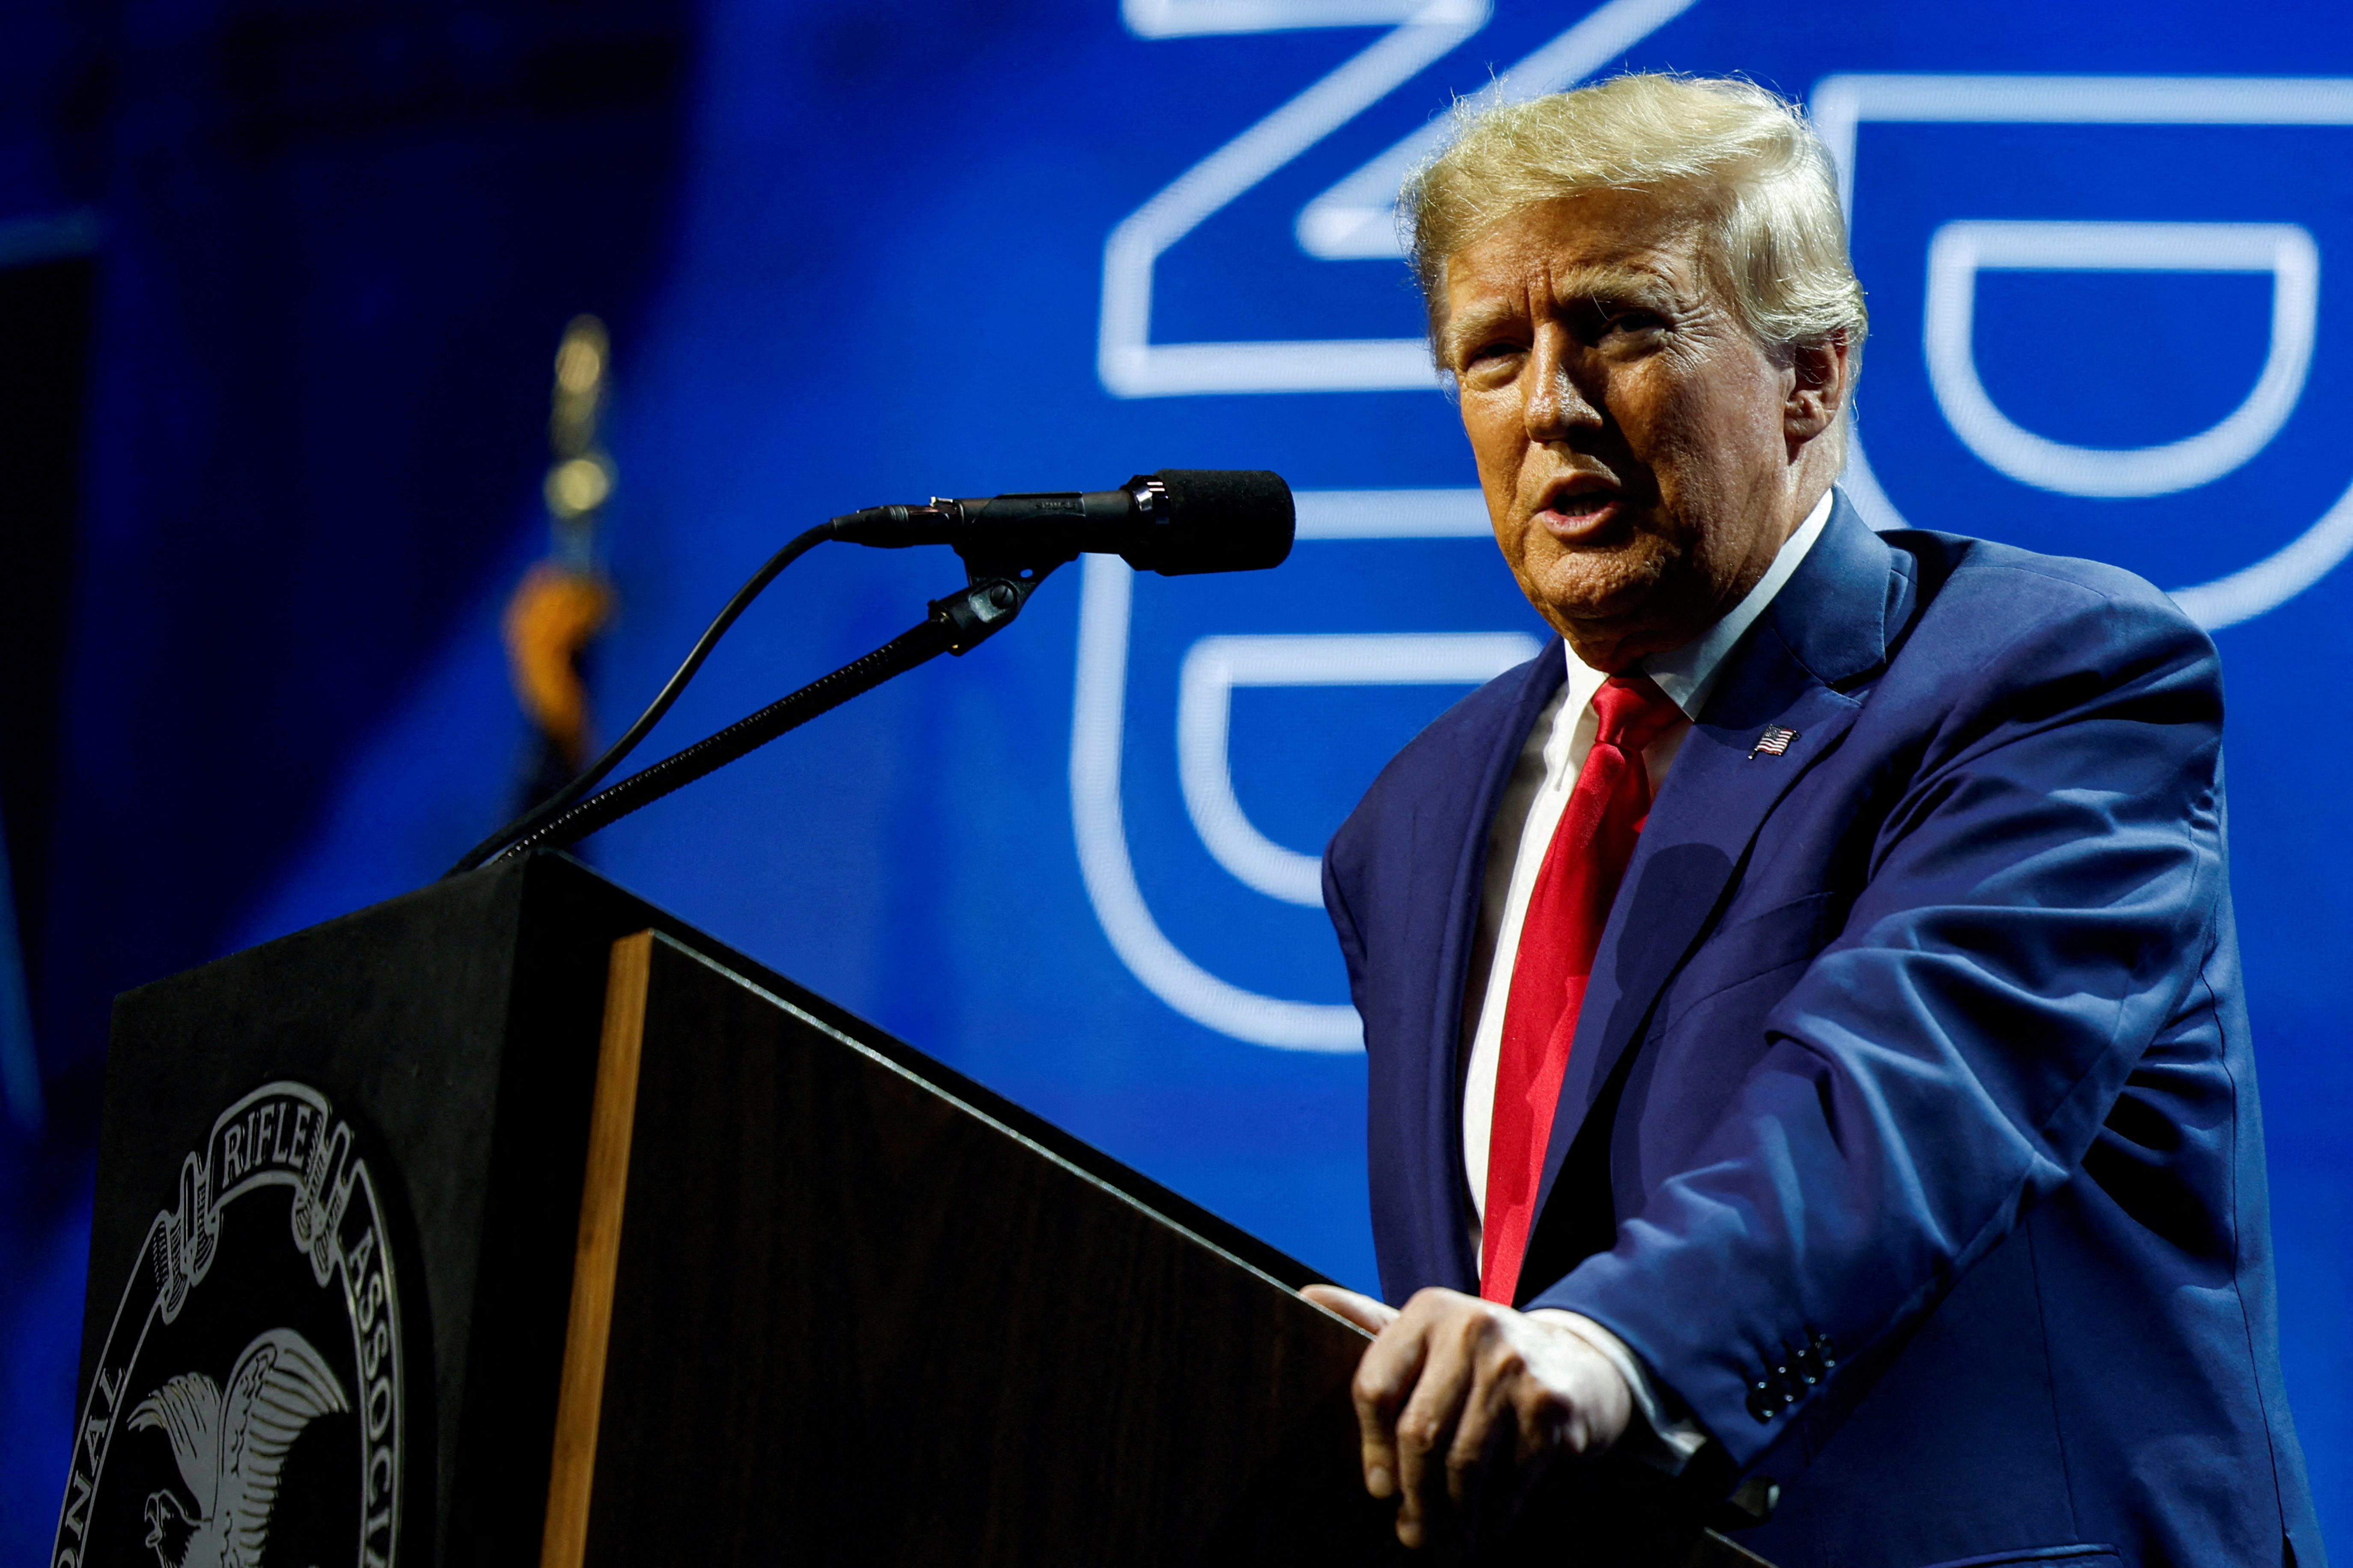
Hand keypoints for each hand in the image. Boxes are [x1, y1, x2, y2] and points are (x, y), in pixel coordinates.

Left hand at [1302, 1284, 1631, 1548]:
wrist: (1581, 1365)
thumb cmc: (1481, 1360)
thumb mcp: (1429, 1332)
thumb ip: (1369, 1320)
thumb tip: (1302, 1299)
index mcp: (1428, 1310)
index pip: (1376, 1387)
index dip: (1370, 1449)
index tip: (1377, 1491)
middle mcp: (1471, 1329)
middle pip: (1418, 1433)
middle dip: (1412, 1498)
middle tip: (1411, 1537)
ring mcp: (1515, 1366)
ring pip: (1462, 1464)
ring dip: (1450, 1519)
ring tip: (1444, 1546)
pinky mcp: (1551, 1406)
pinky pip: (1509, 1480)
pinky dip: (1492, 1517)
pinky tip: (1483, 1532)